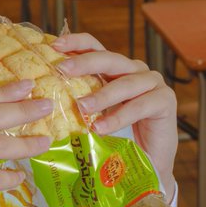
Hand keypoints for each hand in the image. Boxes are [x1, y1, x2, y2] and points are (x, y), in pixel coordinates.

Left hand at [53, 33, 176, 200]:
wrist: (147, 163)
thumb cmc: (116, 137)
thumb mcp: (93, 113)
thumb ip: (77, 99)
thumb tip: (40, 95)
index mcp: (115, 69)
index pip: (95, 47)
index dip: (76, 42)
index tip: (54, 45)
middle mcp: (134, 70)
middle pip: (109, 59)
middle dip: (84, 63)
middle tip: (62, 70)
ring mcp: (153, 83)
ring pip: (126, 83)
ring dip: (102, 95)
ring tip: (81, 107)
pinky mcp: (165, 101)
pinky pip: (140, 106)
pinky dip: (119, 116)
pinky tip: (101, 128)